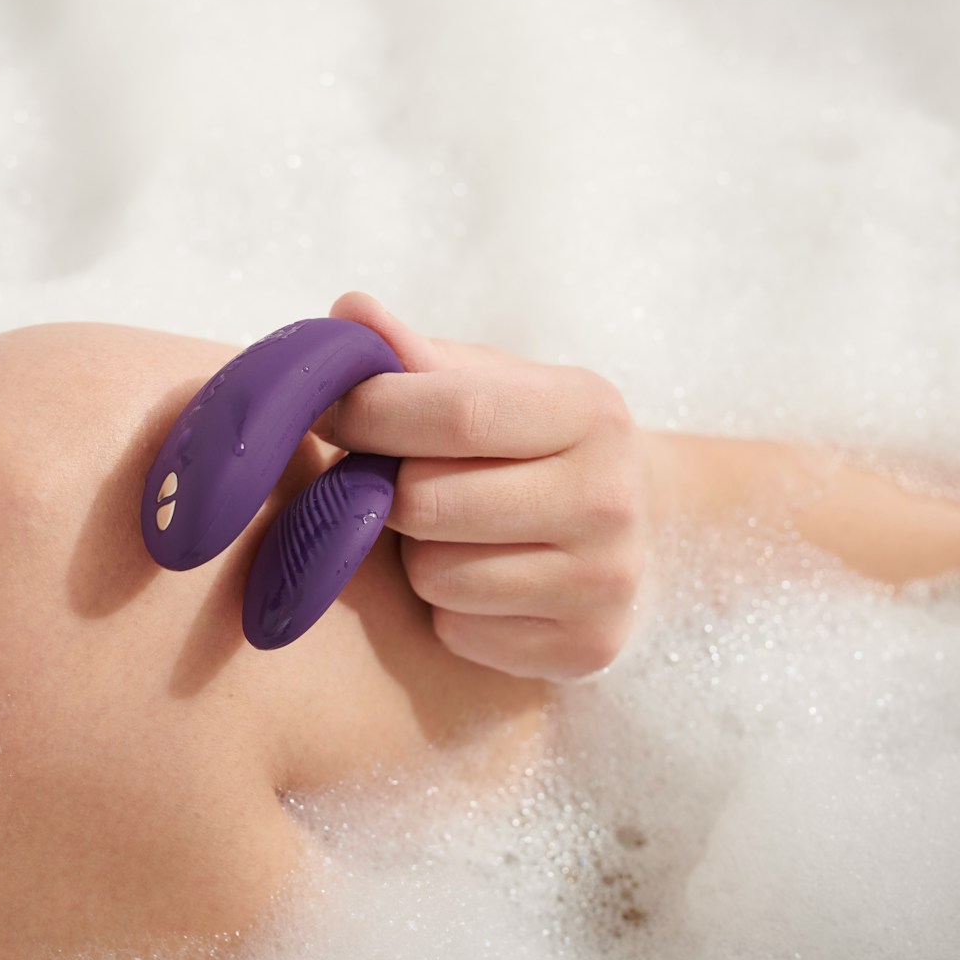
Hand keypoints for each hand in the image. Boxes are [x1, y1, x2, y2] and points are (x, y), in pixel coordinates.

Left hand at [316, 292, 647, 680]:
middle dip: (390, 491)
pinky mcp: (587, 649)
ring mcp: (607, 582)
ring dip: (418, 554)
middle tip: (398, 479)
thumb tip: (348, 310)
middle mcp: (611, 498)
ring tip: (455, 532)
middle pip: (428, 503)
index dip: (370, 413)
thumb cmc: (535, 443)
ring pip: (435, 575)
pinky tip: (487, 580)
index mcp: (589, 410)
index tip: (325, 412)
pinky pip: (458, 631)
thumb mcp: (493, 385)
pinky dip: (450, 610)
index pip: (456, 414)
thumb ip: (416, 355)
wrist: (635, 528)